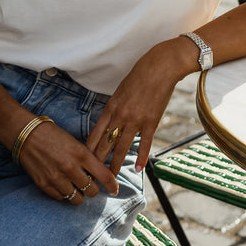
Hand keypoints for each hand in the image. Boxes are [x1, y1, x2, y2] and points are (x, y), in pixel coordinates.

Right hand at [17, 119, 118, 203]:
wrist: (26, 134)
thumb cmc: (52, 135)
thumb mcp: (75, 143)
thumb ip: (88, 159)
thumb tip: (99, 174)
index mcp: (81, 154)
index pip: (104, 176)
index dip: (112, 186)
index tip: (114, 190)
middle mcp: (70, 168)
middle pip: (92, 191)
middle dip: (93, 188)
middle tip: (88, 182)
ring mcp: (57, 178)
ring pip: (78, 199)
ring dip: (79, 194)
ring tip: (74, 185)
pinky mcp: (44, 185)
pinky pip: (61, 198)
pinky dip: (64, 194)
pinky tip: (62, 184)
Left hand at [87, 41, 188, 173]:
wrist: (160, 68)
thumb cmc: (139, 76)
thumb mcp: (120, 91)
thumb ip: (115, 108)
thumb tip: (110, 121)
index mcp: (111, 107)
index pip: (96, 133)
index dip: (89, 149)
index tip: (85, 160)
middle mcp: (120, 116)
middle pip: (105, 143)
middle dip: (98, 161)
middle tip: (93, 176)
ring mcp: (135, 120)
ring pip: (122, 147)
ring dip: (116, 164)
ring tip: (112, 178)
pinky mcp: (151, 122)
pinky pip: (144, 143)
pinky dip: (141, 157)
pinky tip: (139, 169)